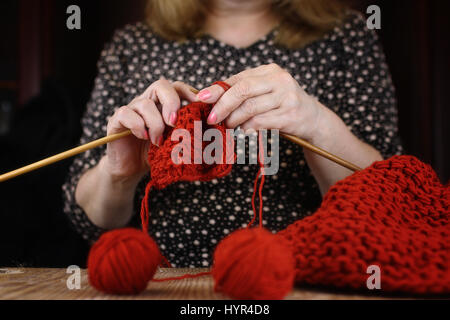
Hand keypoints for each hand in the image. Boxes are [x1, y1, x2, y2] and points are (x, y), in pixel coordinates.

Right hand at [104, 78, 197, 180]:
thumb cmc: (155, 154)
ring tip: (158, 141)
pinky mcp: (116, 120)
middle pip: (161, 85)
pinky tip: (143, 137)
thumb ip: (188, 132)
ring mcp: (131, 109)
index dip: (188, 92)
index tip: (198, 104)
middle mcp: (147, 102)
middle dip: (171, 102)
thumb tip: (210, 129)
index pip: (176, 87)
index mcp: (163, 104)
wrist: (131, 169)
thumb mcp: (176, 142)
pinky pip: (126, 113)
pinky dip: (137, 125)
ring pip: (145, 103)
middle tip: (175, 123)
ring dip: (155, 123)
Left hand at [197, 64, 326, 142]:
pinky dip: (248, 128)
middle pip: (243, 90)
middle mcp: (279, 79)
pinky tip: (244, 131)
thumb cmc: (280, 106)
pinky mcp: (291, 114)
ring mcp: (287, 96)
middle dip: (223, 105)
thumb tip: (210, 99)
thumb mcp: (264, 93)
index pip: (238, 78)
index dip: (217, 89)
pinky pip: (261, 122)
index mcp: (269, 71)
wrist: (312, 118)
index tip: (202, 99)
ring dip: (234, 120)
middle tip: (212, 119)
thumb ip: (242, 93)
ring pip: (250, 108)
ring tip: (228, 126)